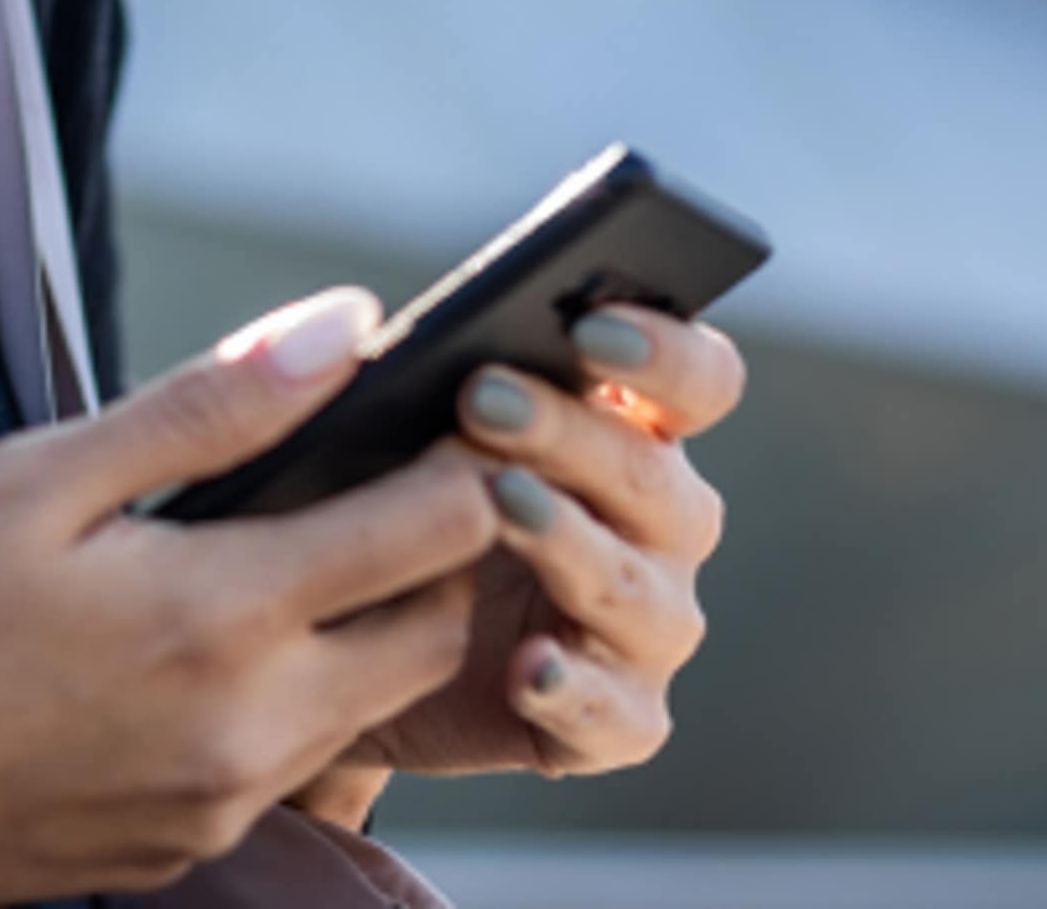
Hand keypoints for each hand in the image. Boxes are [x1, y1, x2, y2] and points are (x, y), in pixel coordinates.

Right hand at [0, 286, 500, 908]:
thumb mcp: (35, 477)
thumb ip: (209, 407)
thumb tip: (346, 325)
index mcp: (220, 620)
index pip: (435, 530)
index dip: (458, 454)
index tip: (439, 405)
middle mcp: (248, 732)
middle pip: (434, 629)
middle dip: (437, 546)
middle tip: (379, 466)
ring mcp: (218, 806)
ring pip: (370, 704)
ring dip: (369, 623)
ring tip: (294, 541)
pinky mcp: (181, 850)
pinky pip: (290, 763)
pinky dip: (292, 693)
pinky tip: (209, 637)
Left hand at [292, 307, 742, 802]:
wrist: (348, 652)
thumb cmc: (389, 507)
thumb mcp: (400, 434)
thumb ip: (421, 381)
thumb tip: (370, 325)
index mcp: (636, 435)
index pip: (698, 382)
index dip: (665, 351)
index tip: (588, 327)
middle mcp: (663, 528)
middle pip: (654, 475)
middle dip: (569, 433)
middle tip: (482, 398)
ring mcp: (648, 628)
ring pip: (638, 588)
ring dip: (572, 544)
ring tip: (500, 508)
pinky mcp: (615, 721)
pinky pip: (615, 714)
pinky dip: (574, 691)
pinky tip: (525, 669)